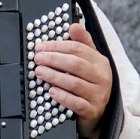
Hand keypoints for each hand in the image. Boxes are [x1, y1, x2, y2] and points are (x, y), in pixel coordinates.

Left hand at [33, 23, 112, 138]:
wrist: (100, 113)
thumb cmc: (90, 83)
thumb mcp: (89, 62)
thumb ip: (82, 43)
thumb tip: (73, 25)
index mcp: (100, 62)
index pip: (78, 49)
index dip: (57, 46)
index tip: (40, 46)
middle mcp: (102, 77)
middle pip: (76, 64)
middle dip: (54, 59)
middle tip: (37, 58)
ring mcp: (99, 95)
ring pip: (74, 83)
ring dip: (54, 76)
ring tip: (39, 72)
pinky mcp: (93, 110)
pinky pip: (77, 103)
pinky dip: (63, 97)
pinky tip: (51, 91)